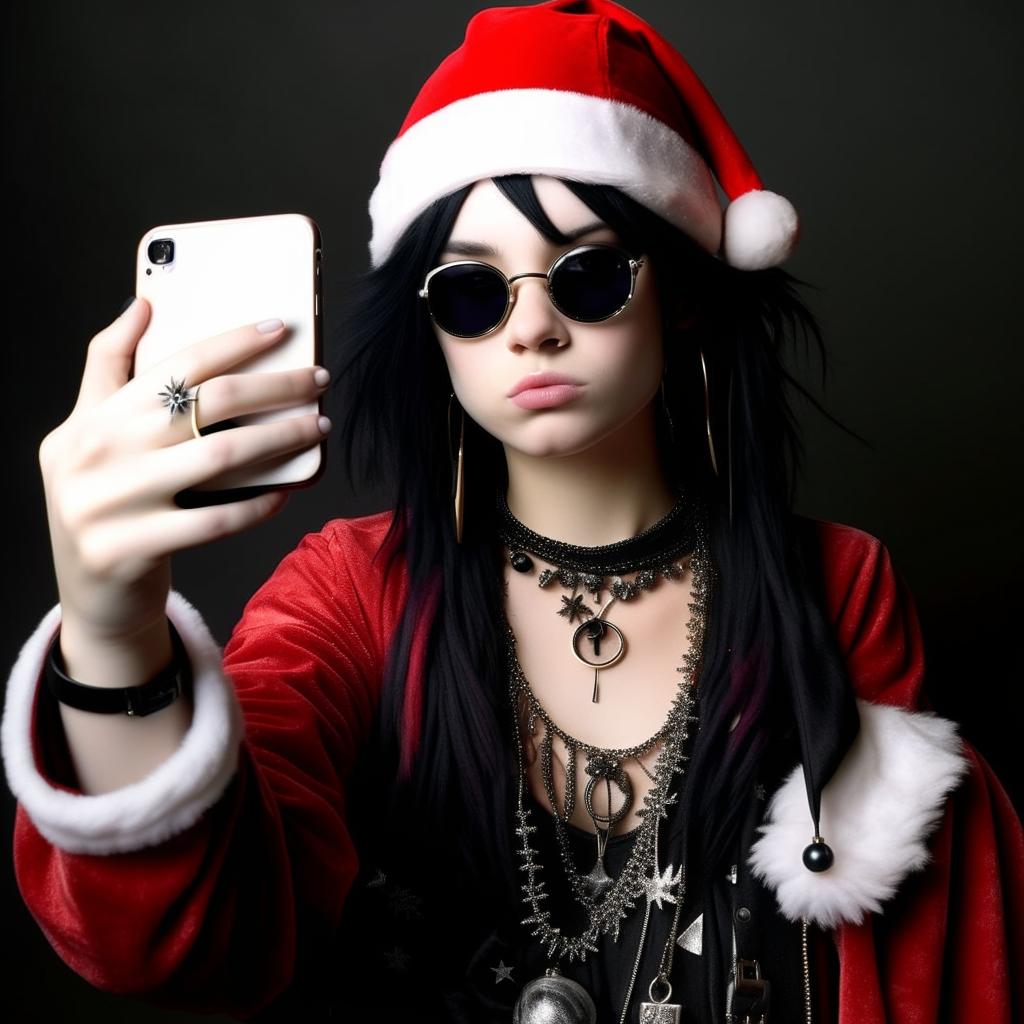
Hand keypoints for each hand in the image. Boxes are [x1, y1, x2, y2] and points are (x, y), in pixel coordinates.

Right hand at [38, 296, 330, 640]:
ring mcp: (108, 504)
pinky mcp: (130, 548)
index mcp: (91, 420)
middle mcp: (93, 454)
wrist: (92, 597)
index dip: (233, 342)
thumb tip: (142, 303)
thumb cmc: (107, 505)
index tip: (282, 328)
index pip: (174, 364)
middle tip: (319, 380)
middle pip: (207, 404)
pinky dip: (260, 504)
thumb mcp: (89, 435)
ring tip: (318, 427)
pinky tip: (288, 491)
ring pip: (220, 456)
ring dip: (281, 438)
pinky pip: (217, 520)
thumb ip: (108, 369)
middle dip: (275, 386)